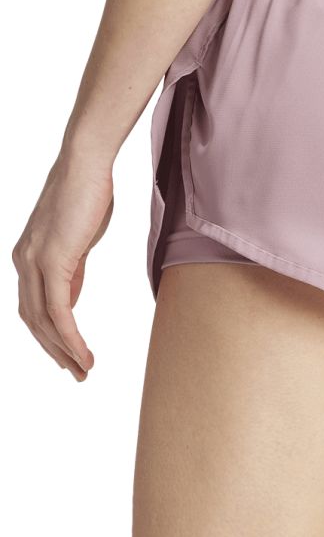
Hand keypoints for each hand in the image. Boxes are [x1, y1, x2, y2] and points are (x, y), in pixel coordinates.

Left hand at [12, 143, 113, 380]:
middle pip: (33, 320)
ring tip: (84, 369)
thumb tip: (69, 299)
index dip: (50, 336)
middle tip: (78, 373)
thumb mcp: (77, 241)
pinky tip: (82, 353)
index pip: (33, 307)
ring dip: (64, 350)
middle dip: (55, 350)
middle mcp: (23, 260)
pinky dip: (70, 337)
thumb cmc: (87, 194)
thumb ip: (70, 271)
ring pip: (43, 321)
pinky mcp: (52, 261)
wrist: (86, 164)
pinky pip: (58, 311)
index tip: (70, 356)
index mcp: (27, 256)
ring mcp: (34, 261)